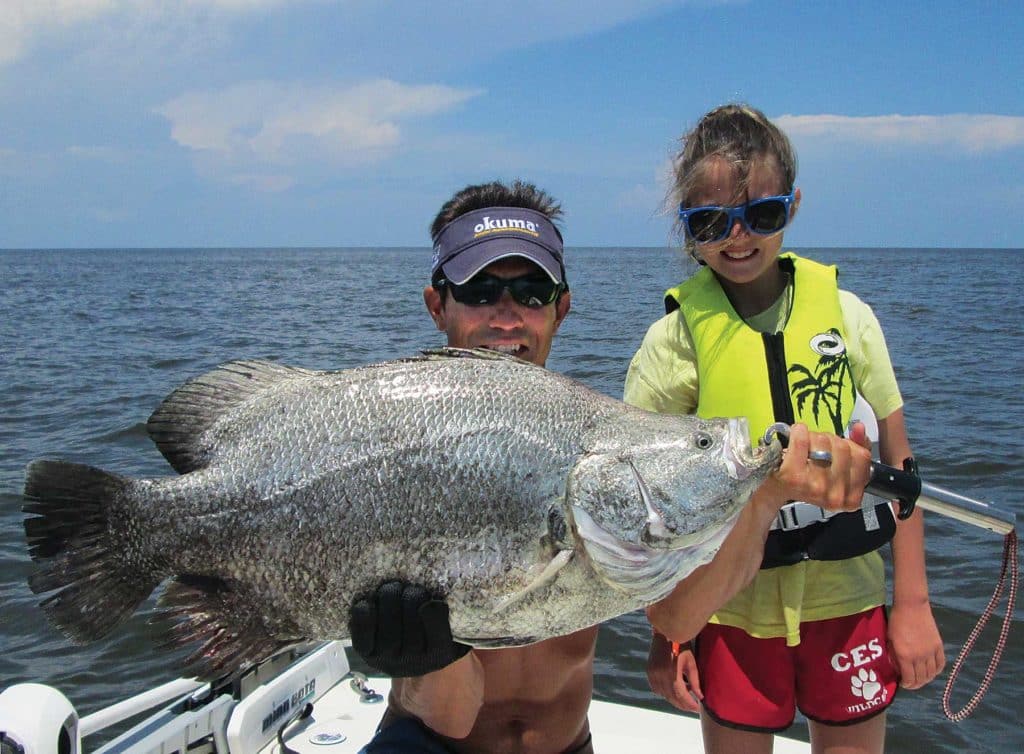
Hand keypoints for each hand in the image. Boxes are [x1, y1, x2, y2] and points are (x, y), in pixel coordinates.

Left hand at [349, 580, 470, 677]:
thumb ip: (453, 612)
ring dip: (389, 599)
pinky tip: (368, 602)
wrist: (410, 656)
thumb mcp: (452, 626)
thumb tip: (446, 589)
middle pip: (412, 623)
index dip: (435, 613)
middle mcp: (415, 663)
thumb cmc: (433, 632)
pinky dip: (363, 615)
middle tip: (411, 588)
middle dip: (411, 597)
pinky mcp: (367, 656)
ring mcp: (389, 660)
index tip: (432, 600)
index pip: (440, 635)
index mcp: (441, 655)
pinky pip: (362, 635)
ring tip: (393, 588)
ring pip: (388, 626)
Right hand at [647, 632, 702, 712]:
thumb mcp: (691, 662)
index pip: (681, 696)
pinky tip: (673, 689)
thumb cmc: (681, 645)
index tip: (697, 709)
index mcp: (672, 674)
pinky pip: (656, 688)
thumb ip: (695, 681)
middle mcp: (660, 676)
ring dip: (674, 699)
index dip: (689, 704)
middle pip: (671, 698)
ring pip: (663, 695)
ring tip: (685, 696)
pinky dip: (665, 692)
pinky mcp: (649, 671)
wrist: (665, 632)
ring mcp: (652, 674)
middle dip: (682, 705)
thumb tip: (699, 696)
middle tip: (692, 707)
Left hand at [761, 424, 872, 512]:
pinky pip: (803, 441)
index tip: (837, 447)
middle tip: (817, 446)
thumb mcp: (836, 469)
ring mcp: (814, 487)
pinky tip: (796, 434)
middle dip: (830, 440)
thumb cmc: (805, 479)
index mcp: (850, 498)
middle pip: (843, 448)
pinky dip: (798, 432)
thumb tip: (859, 428)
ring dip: (814, 437)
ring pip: (824, 442)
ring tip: (806, 446)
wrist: (774, 489)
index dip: (850, 445)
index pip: (862, 457)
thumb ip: (856, 448)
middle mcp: (835, 496)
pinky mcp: (793, 476)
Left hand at [888, 599, 944, 688]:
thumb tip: (897, 669)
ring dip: (926, 679)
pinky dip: (936, 671)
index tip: (903, 684)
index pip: (909, 678)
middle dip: (916, 684)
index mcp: (905, 655)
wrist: (911, 607)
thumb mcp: (890, 640)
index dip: (906, 684)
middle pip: (921, 678)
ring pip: (932, 674)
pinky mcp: (939, 646)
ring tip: (920, 679)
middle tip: (911, 684)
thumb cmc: (896, 621)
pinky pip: (941, 664)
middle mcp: (919, 657)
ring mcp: (931, 652)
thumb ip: (893, 655)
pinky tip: (931, 672)